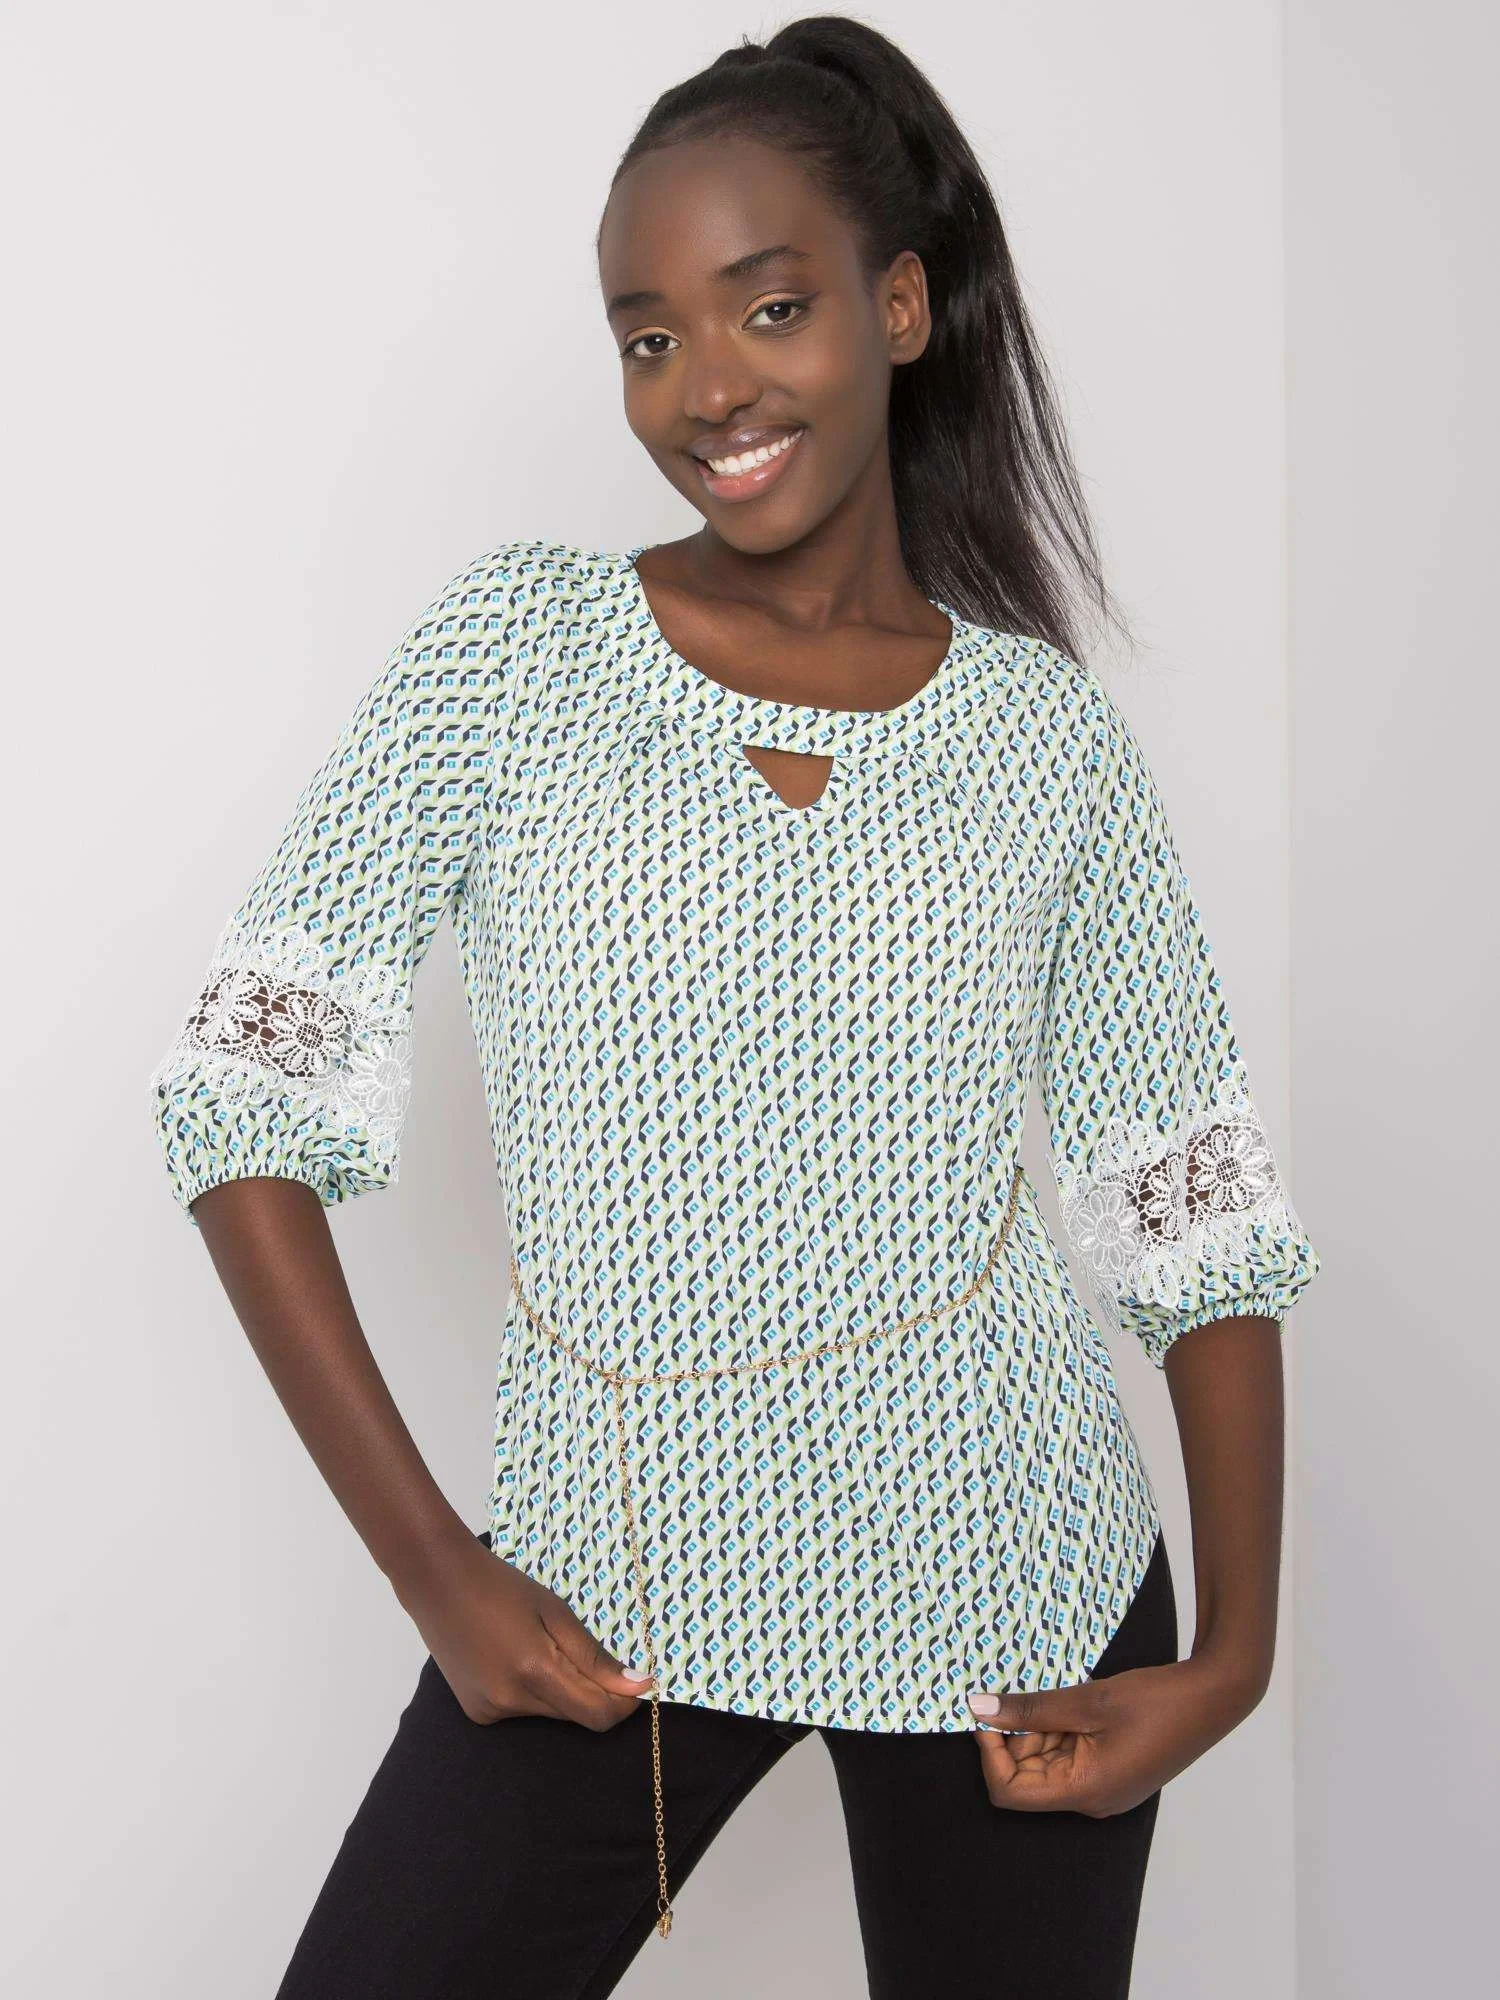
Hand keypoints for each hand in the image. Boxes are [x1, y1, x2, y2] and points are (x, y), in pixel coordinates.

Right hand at [395, 1531, 655, 1729]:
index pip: (597, 1714)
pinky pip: (524, 1711)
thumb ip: (595, 1656)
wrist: (437, 1581)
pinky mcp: (477, 1713)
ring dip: (562, 1690)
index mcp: (535, 1672)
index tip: (638, 1681)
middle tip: (587, 1653)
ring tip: (540, 1646)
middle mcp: (511, 1701)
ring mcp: (490, 1711)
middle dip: (594, 1692)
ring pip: (551, 1714)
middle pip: (575, 1715)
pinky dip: (534, 1692)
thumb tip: (638, 1686)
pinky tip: (516, 1658)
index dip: (624, 1703)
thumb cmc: (501, 1586)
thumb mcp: (555, 1611)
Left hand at [966, 1654, 1260, 1815]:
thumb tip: (978, 1710)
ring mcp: (1104, 1788)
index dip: (990, 1753)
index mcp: (1084, 1792)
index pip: (1010, 1792)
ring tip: (1064, 1695)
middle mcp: (1092, 1800)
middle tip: (1034, 1693)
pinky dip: (1062, 1729)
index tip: (988, 1712)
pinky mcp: (1113, 1772)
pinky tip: (1075, 1703)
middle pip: (1028, 1776)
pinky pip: (1071, 1757)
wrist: (1213, 1697)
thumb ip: (1030, 1709)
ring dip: (1043, 1728)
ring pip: (1048, 1763)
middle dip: (1019, 1735)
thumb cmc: (1155, 1702)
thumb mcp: (1086, 1701)